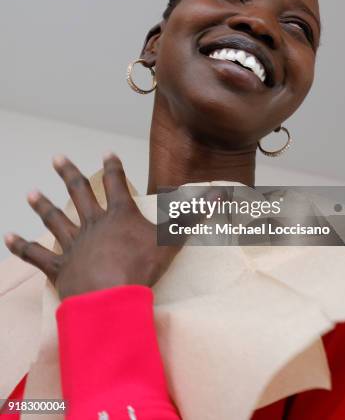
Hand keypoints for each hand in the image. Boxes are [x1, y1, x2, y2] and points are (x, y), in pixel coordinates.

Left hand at [3, 154, 185, 299]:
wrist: (111, 298)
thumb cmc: (142, 268)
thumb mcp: (171, 239)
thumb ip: (192, 217)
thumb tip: (218, 196)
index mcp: (119, 215)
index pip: (116, 184)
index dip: (112, 167)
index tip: (107, 153)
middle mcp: (93, 224)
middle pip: (79, 193)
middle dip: (69, 174)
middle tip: (57, 159)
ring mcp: (74, 244)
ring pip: (56, 219)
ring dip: (43, 205)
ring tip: (31, 193)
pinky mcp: (59, 267)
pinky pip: (37, 255)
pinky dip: (21, 246)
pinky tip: (8, 237)